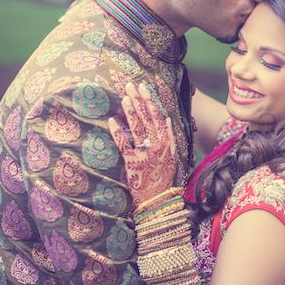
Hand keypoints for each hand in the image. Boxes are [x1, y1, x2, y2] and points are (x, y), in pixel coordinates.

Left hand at [108, 81, 176, 204]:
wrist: (158, 199)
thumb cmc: (164, 177)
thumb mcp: (172, 156)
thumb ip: (169, 137)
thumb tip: (166, 119)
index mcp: (166, 142)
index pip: (157, 116)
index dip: (150, 100)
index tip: (143, 88)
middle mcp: (157, 145)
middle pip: (147, 118)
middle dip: (138, 100)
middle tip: (130, 85)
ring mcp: (145, 153)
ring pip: (137, 127)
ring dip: (131, 111)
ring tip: (124, 97)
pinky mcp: (132, 162)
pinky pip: (124, 144)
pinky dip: (118, 132)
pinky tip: (112, 121)